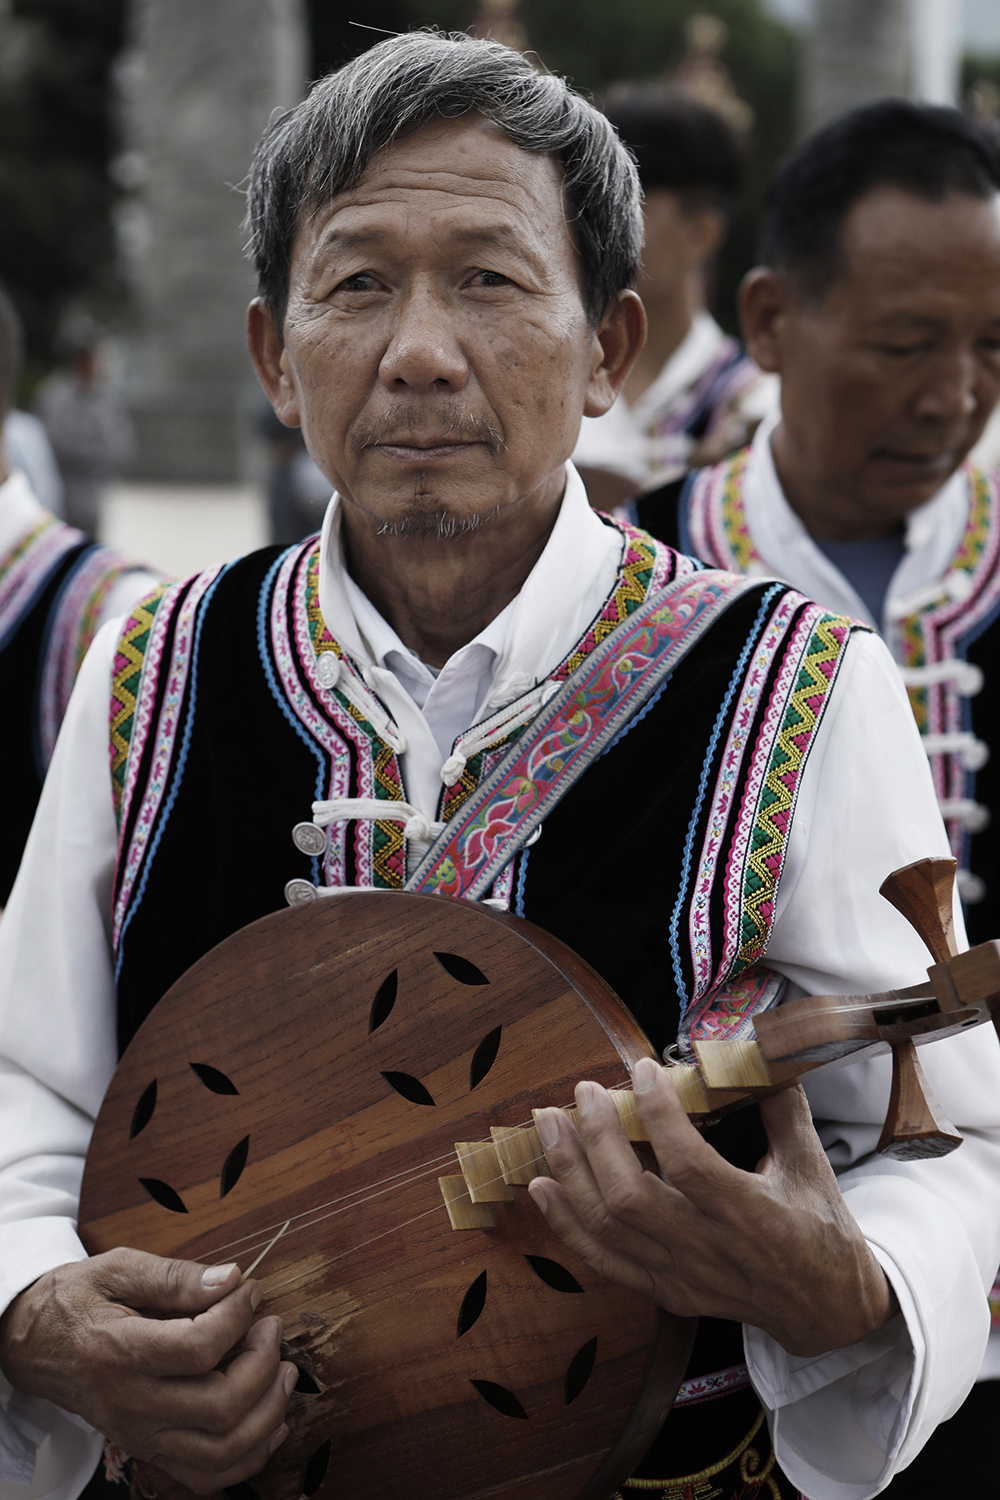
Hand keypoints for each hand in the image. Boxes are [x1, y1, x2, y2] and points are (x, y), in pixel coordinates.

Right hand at [0, 1248, 297, 1493]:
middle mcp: (130, 1404)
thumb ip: (175, 1276)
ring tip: (284, 1371)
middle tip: (271, 1327)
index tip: (251, 1291)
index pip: (198, 1348)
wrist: (36, 1345)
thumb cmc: (79, 1300)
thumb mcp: (117, 1269)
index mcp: (119, 1353)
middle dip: (264, 1365)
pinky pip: (207, 1476)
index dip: (238, 1316)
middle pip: (220, 1406)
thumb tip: (231, 1279)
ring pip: (221, 1452)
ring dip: (268, 1414)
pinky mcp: (149, 1450)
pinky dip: (249, 1456)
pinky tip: (271, 1420)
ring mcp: (140, 1436)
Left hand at [527, 1058, 896, 1356]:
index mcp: (755, 1217)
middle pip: (632, 1198)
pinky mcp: (666, 1294)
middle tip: (584, 1091)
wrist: (827, 1311)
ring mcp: (682, 1278)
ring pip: (608, 1228)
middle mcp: (711, 1252)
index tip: (640, 1070)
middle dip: (597, 1139)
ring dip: (571, 1172)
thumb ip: (781, 1104)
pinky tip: (542, 1186)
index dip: (658, 1115)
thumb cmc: (821, 1230)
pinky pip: (604, 1262)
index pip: (690, 1166)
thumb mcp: (813, 1164)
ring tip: (550, 1123)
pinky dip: (567, 1224)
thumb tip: (754, 1048)